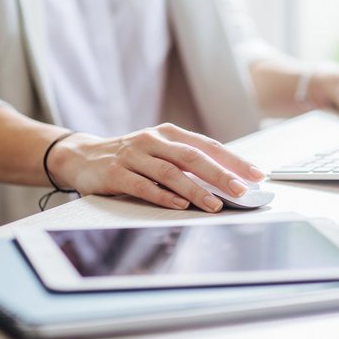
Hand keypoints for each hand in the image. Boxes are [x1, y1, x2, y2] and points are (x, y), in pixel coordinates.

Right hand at [47, 124, 265, 212]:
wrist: (81, 157)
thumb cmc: (131, 157)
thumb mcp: (160, 152)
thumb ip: (187, 162)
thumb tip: (228, 181)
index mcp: (168, 133)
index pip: (208, 146)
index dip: (234, 160)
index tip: (257, 174)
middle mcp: (152, 140)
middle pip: (192, 157)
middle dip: (220, 174)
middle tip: (241, 190)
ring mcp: (133, 155)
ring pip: (170, 172)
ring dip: (195, 190)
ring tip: (214, 204)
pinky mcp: (115, 173)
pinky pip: (142, 185)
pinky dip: (162, 196)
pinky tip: (179, 205)